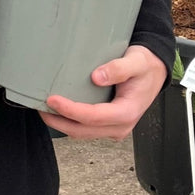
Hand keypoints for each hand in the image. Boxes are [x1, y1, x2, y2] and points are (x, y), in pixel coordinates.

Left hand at [40, 44, 167, 139]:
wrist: (155, 71)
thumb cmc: (145, 65)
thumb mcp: (136, 61)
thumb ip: (119, 68)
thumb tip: (96, 77)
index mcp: (127, 112)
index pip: (93, 117)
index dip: (71, 110)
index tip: (52, 99)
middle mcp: (120, 126)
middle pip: (83, 131)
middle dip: (59, 121)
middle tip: (39, 107)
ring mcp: (114, 128)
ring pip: (83, 133)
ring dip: (62, 124)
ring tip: (44, 109)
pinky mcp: (109, 124)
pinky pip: (86, 128)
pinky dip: (70, 122)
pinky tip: (59, 110)